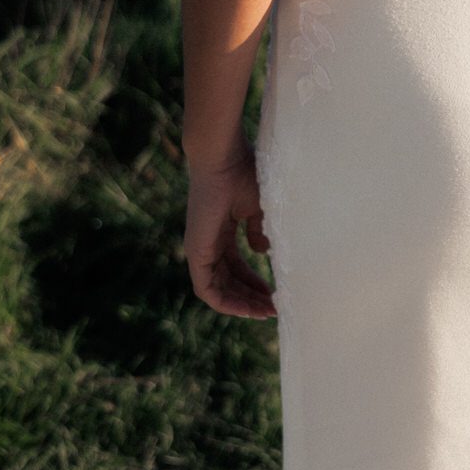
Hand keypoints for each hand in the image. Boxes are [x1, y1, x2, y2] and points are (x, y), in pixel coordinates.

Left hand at [184, 138, 276, 319]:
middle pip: (230, 281)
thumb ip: (258, 231)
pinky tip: (247, 309)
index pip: (236, 267)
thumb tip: (261, 252)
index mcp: (222, 231)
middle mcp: (209, 243)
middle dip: (252, 297)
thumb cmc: (242, 173)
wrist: (223, 158)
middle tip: (275, 308)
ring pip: (219, 289)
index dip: (255, 283)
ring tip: (267, 311)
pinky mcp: (195, 253)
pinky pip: (207, 289)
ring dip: (242, 304)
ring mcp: (200, 249)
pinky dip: (226, 302)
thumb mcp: (257, 207)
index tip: (275, 294)